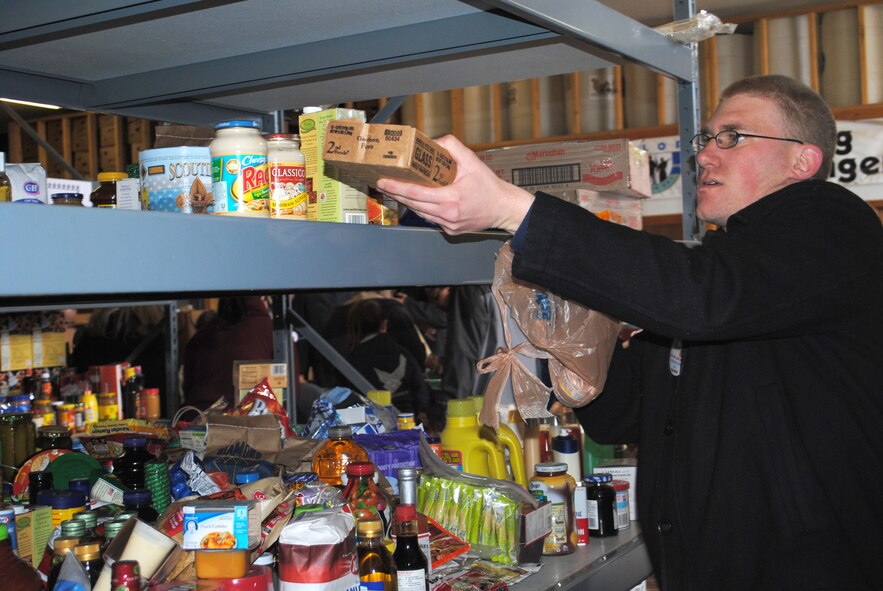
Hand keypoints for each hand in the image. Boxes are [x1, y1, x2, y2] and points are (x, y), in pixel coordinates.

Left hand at [376, 135, 534, 234]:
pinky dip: (423, 209)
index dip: (396, 187)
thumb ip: (452, 146)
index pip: (416, 193)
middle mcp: (447, 215)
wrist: (503, 208)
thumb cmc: (488, 186)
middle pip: (413, 204)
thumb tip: (433, 141)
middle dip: (396, 193)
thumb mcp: (472, 161)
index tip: (383, 181)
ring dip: (407, 202)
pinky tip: (417, 200)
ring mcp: (448, 225)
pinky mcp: (449, 230)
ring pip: (420, 213)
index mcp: (450, 199)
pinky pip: (431, 218)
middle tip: (382, 184)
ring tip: (395, 190)